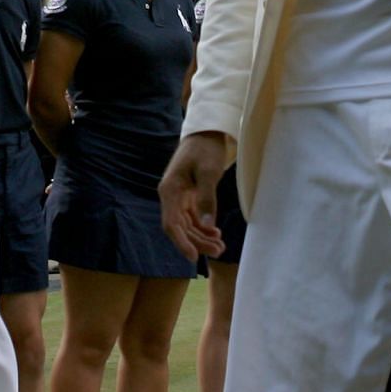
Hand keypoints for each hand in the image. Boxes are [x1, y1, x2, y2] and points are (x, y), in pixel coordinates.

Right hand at [158, 132, 230, 260]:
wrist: (206, 134)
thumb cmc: (205, 149)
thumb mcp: (209, 172)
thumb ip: (207, 199)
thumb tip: (208, 225)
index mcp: (170, 190)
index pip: (171, 224)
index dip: (180, 242)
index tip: (192, 258)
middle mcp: (170, 197)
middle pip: (180, 229)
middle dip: (197, 242)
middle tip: (219, 251)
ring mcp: (179, 198)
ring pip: (187, 226)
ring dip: (202, 238)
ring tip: (221, 247)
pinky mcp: (188, 198)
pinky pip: (193, 219)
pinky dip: (204, 228)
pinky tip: (216, 234)